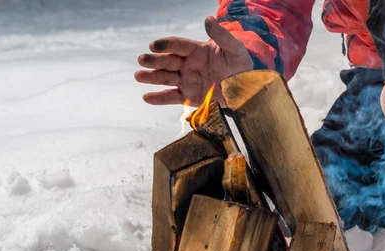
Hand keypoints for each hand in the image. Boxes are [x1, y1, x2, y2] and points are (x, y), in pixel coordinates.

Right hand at [135, 16, 252, 106]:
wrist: (246, 90)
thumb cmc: (241, 66)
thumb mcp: (234, 49)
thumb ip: (221, 35)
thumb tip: (208, 19)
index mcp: (197, 50)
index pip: (178, 45)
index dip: (166, 45)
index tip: (154, 45)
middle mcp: (188, 64)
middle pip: (168, 61)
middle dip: (154, 60)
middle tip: (142, 59)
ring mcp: (187, 81)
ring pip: (166, 78)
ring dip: (151, 77)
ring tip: (138, 76)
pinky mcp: (189, 97)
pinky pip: (172, 97)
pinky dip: (159, 98)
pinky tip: (146, 97)